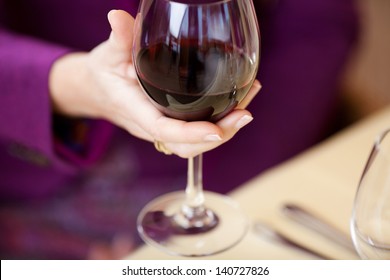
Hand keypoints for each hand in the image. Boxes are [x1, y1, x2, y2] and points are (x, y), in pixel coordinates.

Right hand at [49, 10, 261, 157]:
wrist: (99, 90)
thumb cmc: (104, 72)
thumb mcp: (109, 54)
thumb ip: (119, 39)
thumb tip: (118, 17)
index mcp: (136, 111)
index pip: (163, 130)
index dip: (190, 134)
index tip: (216, 130)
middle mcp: (151, 126)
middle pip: (187, 146)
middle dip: (219, 135)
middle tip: (244, 114)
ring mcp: (163, 127)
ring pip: (195, 143)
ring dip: (225, 129)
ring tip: (247, 105)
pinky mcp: (172, 122)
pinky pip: (196, 132)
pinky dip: (220, 122)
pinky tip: (238, 102)